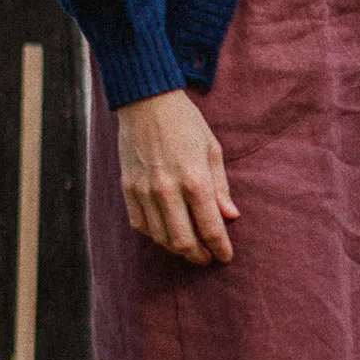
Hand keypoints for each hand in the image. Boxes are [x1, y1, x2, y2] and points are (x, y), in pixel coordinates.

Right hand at [116, 89, 239, 264]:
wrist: (147, 101)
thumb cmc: (186, 122)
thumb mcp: (212, 149)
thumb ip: (220, 186)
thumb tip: (231, 216)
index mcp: (194, 179)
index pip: (210, 228)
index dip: (220, 248)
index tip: (226, 257)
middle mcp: (168, 190)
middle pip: (184, 241)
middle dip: (199, 256)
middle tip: (208, 258)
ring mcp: (144, 192)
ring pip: (161, 238)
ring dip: (177, 249)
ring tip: (190, 248)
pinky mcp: (128, 189)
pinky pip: (140, 225)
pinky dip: (155, 235)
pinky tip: (166, 233)